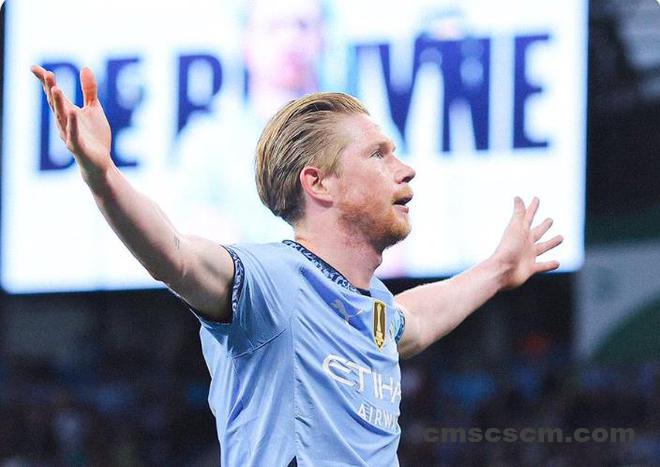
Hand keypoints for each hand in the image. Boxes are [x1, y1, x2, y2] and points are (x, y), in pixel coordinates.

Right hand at [31, 65, 112, 183]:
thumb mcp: (93, 109)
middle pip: (55, 104)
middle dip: (51, 89)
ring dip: (59, 104)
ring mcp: (69, 135)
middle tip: (47, 74)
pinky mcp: (78, 147)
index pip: (53, 95)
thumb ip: (89, 90)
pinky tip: (73, 113)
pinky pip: (74, 134)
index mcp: (67, 112)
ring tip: (56, 89)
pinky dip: (73, 124)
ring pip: (62, 118)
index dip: (44, 82)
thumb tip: (85, 67)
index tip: (34, 68)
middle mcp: (64, 123)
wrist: (99, 164)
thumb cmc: (94, 137)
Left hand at [491, 197, 562, 289]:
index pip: (528, 216)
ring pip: (543, 247)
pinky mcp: (530, 268)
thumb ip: (518, 213)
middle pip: (537, 232)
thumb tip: (517, 197)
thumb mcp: (515, 228)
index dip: (532, 207)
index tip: (536, 198)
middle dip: (544, 226)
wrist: (502, 270)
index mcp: (521, 232)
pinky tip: (557, 263)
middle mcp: (525, 243)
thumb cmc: (508, 248)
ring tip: (561, 237)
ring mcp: (528, 256)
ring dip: (551, 243)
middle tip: (550, 220)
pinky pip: (543, 266)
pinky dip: (550, 265)